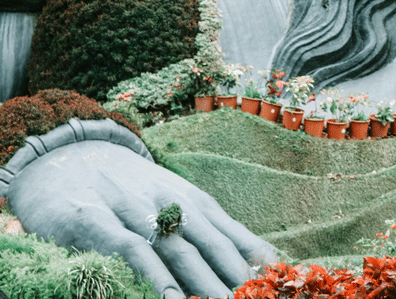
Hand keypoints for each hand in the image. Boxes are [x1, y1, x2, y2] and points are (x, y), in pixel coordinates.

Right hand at [8, 140, 278, 297]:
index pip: (235, 237)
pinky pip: (131, 250)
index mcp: (195, 204)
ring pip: (179, 250)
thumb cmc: (131, 191)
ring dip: (205, 283)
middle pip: (214, 247)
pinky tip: (172, 297)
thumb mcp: (176, 204)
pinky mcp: (95, 221)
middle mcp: (171, 205)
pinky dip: (154, 274)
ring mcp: (135, 211)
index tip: (284, 285)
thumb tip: (263, 261)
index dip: (258, 264)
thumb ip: (214, 232)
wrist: (68, 155)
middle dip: (238, 280)